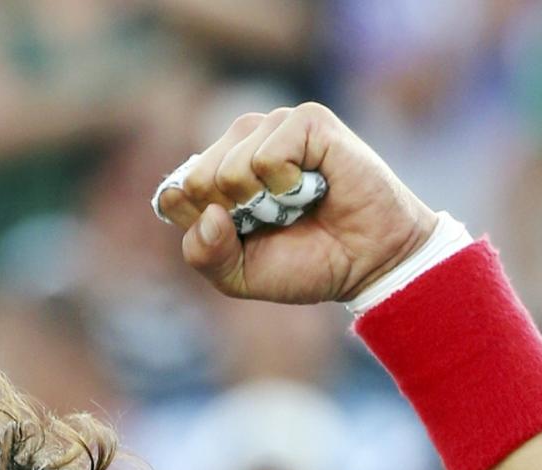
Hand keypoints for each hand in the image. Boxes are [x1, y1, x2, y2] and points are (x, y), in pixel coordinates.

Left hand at [155, 103, 438, 302]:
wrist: (367, 263)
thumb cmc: (304, 264)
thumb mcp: (238, 276)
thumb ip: (204, 254)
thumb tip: (207, 213)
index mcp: (215, 177)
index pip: (174, 192)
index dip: (202, 226)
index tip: (240, 237)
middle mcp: (239, 145)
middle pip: (195, 180)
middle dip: (232, 216)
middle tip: (272, 221)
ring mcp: (273, 127)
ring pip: (229, 168)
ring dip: (263, 203)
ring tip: (295, 204)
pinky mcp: (307, 121)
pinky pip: (267, 156)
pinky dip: (288, 185)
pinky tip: (312, 187)